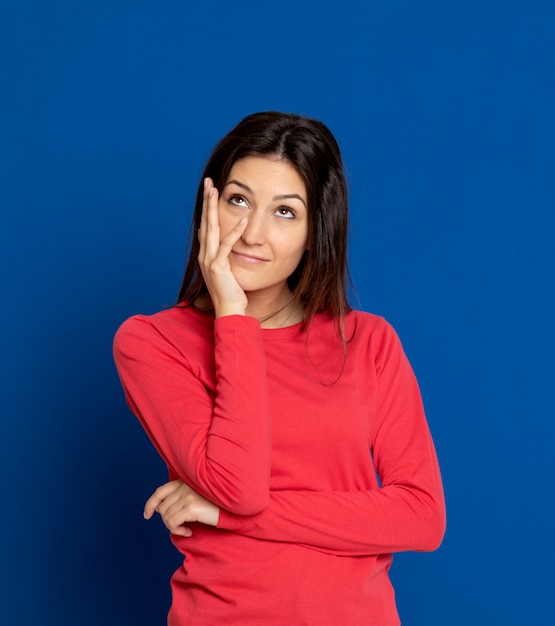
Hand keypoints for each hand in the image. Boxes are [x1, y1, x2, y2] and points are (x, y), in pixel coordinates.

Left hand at [144, 479, 219, 536]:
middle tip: (180, 526)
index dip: (150, 504)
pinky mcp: (191, 507)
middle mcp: (184, 487)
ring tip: (186, 529)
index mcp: (184, 482)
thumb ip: (181, 496)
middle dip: (167, 520)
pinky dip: (178, 531)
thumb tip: (163, 510)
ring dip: (174, 527)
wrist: (233, 507)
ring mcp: (187, 496)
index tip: (147, 515)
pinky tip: (188, 532)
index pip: (160, 492)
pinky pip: (173, 523)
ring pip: (166, 517)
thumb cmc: (216, 504)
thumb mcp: (197, 496)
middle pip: (163, 508)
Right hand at [198, 177, 248, 317]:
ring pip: (211, 229)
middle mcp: (204, 255)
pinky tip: (244, 220)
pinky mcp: (219, 268)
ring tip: (215, 191)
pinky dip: (236, 232)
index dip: (207, 207)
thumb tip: (230, 243)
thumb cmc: (232, 292)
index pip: (206, 225)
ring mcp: (209, 261)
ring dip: (213, 208)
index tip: (209, 190)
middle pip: (205, 222)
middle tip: (208, 182)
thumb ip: (227, 255)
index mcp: (206, 254)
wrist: (229, 311)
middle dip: (207, 201)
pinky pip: (227, 246)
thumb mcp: (228, 269)